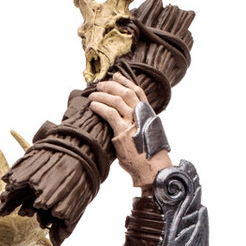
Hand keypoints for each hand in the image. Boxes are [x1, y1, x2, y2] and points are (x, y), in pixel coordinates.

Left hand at [89, 73, 172, 187]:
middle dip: (111, 86)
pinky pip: (110, 114)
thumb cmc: (148, 157)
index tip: (116, 76)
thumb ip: (135, 128)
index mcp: (148, 115)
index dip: (126, 81)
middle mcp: (142, 115)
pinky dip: (100, 107)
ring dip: (102, 95)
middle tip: (100, 85)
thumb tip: (122, 128)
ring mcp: (133, 123)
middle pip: (126, 92)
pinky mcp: (124, 132)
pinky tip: (93, 106)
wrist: (153, 169)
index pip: (138, 92)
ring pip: (117, 100)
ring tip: (92, 95)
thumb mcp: (144, 137)